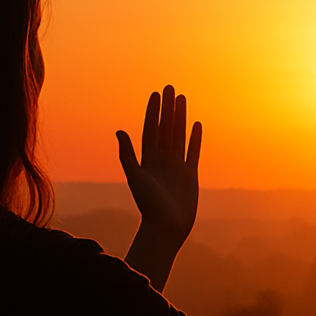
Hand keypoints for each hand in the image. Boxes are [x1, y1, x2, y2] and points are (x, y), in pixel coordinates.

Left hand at [116, 85, 201, 252]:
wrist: (166, 227)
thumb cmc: (149, 205)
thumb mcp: (135, 177)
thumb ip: (128, 154)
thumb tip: (119, 131)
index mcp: (147, 160)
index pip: (151, 130)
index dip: (154, 112)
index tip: (156, 95)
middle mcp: (162, 160)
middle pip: (166, 129)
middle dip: (168, 109)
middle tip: (170, 88)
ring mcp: (176, 166)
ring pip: (179, 136)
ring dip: (181, 118)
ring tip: (182, 99)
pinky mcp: (190, 175)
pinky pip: (193, 152)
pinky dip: (194, 138)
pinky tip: (196, 124)